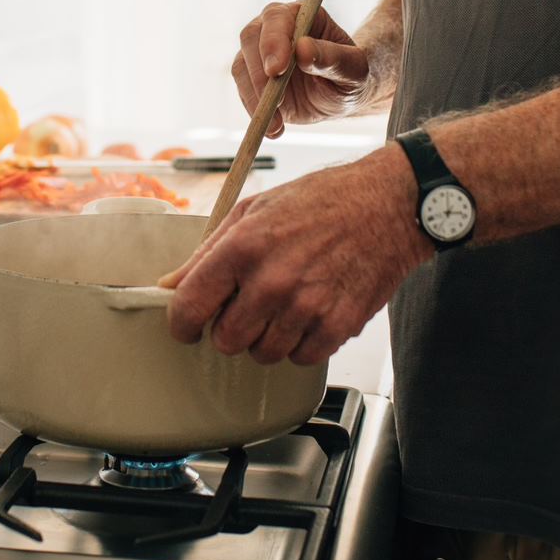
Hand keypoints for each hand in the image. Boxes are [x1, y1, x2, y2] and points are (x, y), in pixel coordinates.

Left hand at [159, 144, 429, 365]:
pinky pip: (301, 358)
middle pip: (226, 341)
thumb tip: (172, 284)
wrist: (387, 205)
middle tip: (248, 306)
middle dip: (231, 328)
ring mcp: (306, 307)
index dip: (181, 324)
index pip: (190, 307)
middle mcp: (272, 281)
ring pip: (262, 354)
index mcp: (244, 246)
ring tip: (284, 305)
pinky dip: (301, 343)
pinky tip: (310, 313)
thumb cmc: (322, 201)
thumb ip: (208, 252)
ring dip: (267, 337)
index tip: (187, 326)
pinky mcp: (337, 326)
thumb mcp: (255, 209)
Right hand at [233, 3, 369, 137]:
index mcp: (302, 15)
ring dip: (256, 97)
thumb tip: (303, 49)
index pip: (277, 18)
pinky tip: (274, 127)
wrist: (338, 96)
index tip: (278, 70)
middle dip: (259, 71)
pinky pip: (243, 90)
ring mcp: (259, 51)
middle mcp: (275, 27)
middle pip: (250, 37)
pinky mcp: (251, 75)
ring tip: (277, 123)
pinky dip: (254, 110)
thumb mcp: (353, 71)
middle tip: (274, 102)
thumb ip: (333, 59)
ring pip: (241, 66)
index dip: (273, 41)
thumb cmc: (350, 76)